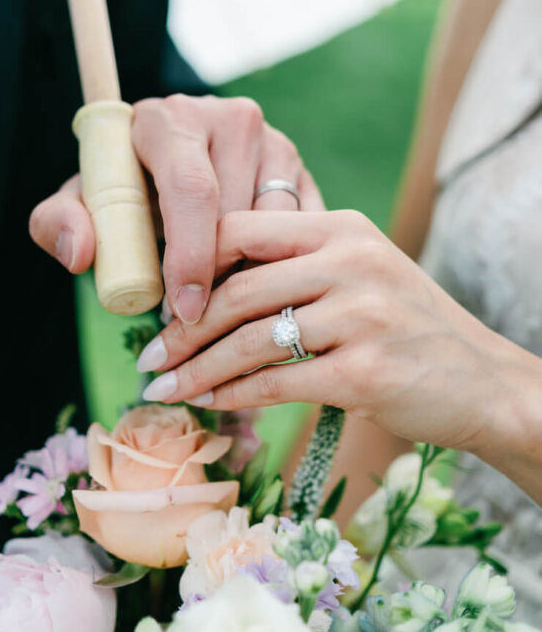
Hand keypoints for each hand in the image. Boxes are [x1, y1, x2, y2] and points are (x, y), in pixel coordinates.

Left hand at [29, 94, 321, 323]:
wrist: (166, 168)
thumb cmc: (120, 190)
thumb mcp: (80, 204)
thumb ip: (55, 224)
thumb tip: (79, 254)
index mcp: (171, 120)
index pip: (190, 189)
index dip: (189, 256)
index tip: (183, 311)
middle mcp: (231, 119)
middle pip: (237, 215)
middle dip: (217, 278)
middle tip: (193, 323)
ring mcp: (275, 142)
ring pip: (277, 230)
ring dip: (251, 277)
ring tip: (217, 307)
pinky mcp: (302, 171)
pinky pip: (303, 235)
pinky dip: (280, 270)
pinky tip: (251, 290)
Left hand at [136, 210, 541, 495]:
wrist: (483, 381)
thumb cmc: (408, 330)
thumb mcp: (362, 274)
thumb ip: (299, 268)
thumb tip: (210, 288)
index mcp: (341, 228)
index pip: (241, 229)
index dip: (188, 264)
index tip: (160, 301)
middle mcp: (351, 261)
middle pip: (237, 289)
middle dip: (180, 328)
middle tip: (148, 356)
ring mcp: (361, 314)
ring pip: (249, 340)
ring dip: (196, 369)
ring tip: (163, 389)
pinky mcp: (365, 370)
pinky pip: (276, 382)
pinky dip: (232, 396)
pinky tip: (208, 404)